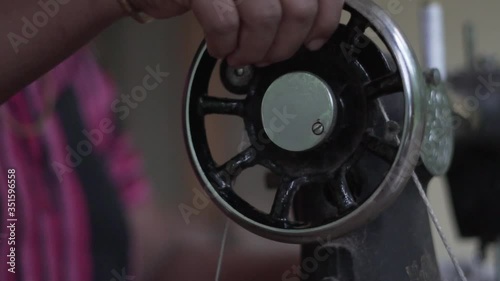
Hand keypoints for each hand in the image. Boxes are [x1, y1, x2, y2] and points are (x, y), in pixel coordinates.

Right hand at [130, 0, 344, 65]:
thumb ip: (286, 2)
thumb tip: (313, 30)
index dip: (324, 20)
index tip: (313, 40)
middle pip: (297, 8)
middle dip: (284, 45)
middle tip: (269, 55)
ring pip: (264, 20)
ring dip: (254, 50)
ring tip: (242, 56)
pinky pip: (225, 24)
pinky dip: (224, 45)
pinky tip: (220, 48)